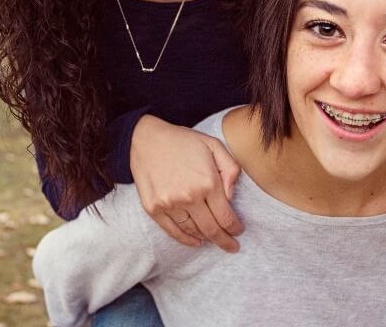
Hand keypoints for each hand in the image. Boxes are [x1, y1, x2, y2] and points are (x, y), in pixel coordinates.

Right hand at [129, 115, 243, 251]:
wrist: (145, 139)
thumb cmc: (183, 141)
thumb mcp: (214, 145)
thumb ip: (231, 169)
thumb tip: (231, 197)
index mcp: (207, 182)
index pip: (226, 217)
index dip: (235, 228)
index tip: (239, 231)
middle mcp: (189, 196)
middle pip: (211, 230)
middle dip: (225, 241)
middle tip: (232, 247)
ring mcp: (169, 204)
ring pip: (193, 232)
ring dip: (207, 238)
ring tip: (215, 239)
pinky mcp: (153, 209)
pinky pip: (173, 231)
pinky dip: (186, 240)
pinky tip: (196, 242)